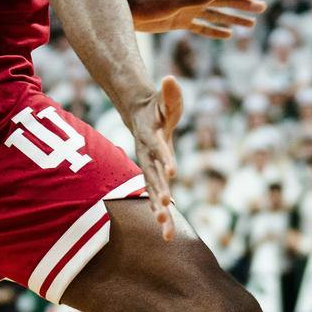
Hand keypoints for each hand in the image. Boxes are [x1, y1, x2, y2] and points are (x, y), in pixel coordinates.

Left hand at [125, 0, 266, 38]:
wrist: (128, 12)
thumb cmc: (149, 4)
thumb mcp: (174, 1)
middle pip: (223, 3)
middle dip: (243, 6)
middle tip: (262, 8)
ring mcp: (188, 11)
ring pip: (216, 15)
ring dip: (233, 19)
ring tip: (251, 24)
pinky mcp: (180, 22)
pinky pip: (202, 27)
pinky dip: (215, 30)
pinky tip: (227, 35)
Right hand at [127, 75, 184, 240]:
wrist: (138, 115)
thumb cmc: (157, 106)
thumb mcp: (166, 98)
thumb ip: (171, 93)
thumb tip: (170, 79)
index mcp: (151, 136)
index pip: (159, 148)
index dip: (165, 159)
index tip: (173, 173)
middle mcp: (147, 155)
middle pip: (152, 176)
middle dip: (159, 192)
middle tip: (166, 208)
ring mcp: (148, 167)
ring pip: (153, 191)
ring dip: (159, 209)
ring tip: (165, 230)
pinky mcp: (152, 175)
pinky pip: (155, 195)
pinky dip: (160, 211)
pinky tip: (167, 231)